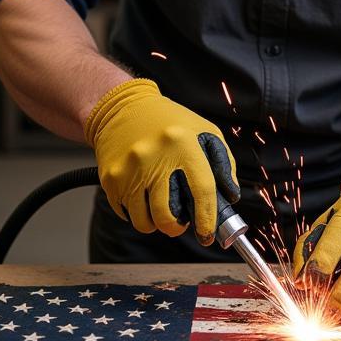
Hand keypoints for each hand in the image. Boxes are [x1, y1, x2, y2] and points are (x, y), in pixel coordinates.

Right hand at [85, 78, 237, 244]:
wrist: (122, 107)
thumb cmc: (168, 121)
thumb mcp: (204, 131)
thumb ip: (224, 163)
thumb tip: (230, 197)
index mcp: (183, 144)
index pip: (201, 191)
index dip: (207, 218)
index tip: (208, 233)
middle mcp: (154, 157)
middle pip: (166, 215)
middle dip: (177, 227)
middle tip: (180, 222)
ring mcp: (129, 170)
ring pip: (144, 221)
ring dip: (155, 222)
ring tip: (160, 205)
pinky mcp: (111, 178)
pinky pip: (126, 214)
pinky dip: (137, 212)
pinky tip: (142, 194)